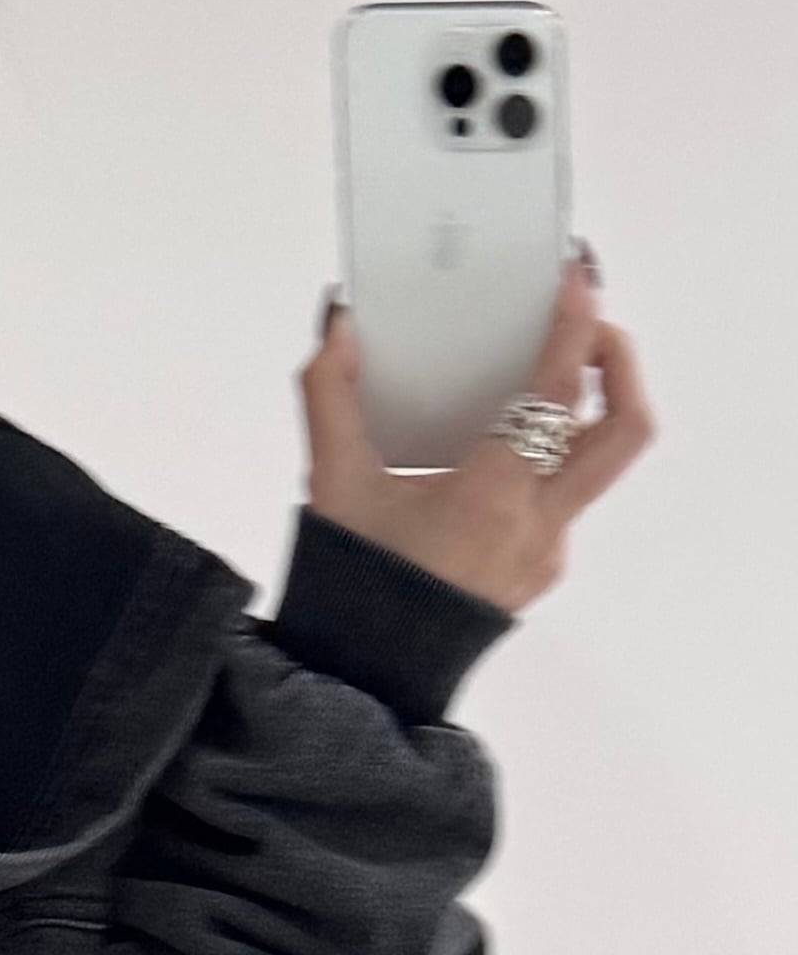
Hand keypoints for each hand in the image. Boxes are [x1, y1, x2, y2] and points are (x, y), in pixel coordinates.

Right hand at [299, 250, 657, 615]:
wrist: (360, 675)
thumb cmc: (347, 584)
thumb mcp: (331, 483)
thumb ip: (330, 396)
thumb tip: (340, 328)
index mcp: (491, 497)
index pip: (558, 392)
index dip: (575, 325)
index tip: (579, 278)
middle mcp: (536, 524)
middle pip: (625, 429)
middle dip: (618, 364)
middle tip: (588, 327)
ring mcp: (546, 551)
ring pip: (597, 463)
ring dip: (585, 411)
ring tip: (545, 378)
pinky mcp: (540, 568)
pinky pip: (564, 497)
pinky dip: (548, 457)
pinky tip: (501, 446)